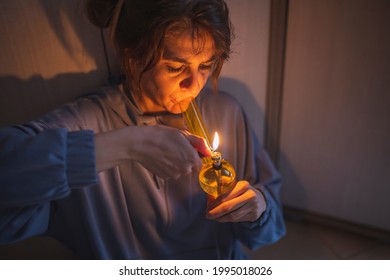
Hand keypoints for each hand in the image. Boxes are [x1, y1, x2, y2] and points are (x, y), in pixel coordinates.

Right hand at [95, 125, 210, 178]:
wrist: (140, 144)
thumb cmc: (162, 135)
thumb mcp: (183, 134)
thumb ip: (199, 143)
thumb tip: (209, 151)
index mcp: (191, 158)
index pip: (200, 164)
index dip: (195, 156)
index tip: (188, 149)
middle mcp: (184, 169)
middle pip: (190, 167)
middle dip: (185, 159)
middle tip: (175, 147)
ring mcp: (174, 174)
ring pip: (180, 170)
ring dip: (176, 163)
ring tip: (166, 151)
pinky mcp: (164, 177)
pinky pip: (170, 172)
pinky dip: (168, 166)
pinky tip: (161, 157)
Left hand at [205, 181, 265, 222]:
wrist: (260, 200)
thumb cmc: (242, 192)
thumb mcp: (236, 186)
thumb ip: (224, 188)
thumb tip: (208, 195)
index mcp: (244, 185)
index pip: (226, 195)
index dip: (214, 202)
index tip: (207, 206)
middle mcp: (250, 195)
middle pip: (228, 207)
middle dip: (215, 212)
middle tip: (207, 214)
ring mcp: (253, 206)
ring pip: (232, 216)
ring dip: (220, 218)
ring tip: (213, 217)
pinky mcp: (253, 216)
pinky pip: (236, 220)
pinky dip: (226, 220)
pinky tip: (221, 218)